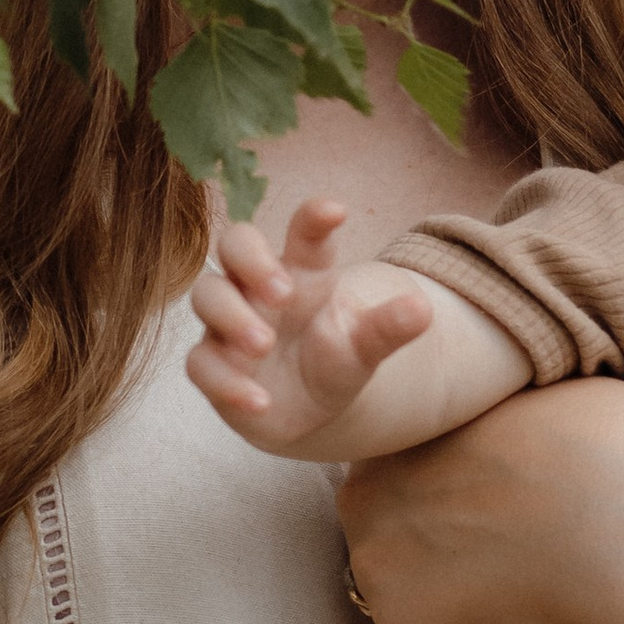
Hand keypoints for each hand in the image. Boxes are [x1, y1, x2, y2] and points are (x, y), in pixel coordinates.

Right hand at [186, 198, 434, 455]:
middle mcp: (258, 289)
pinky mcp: (214, 365)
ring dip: (233, 316)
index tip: (336, 211)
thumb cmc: (336, 360)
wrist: (310, 412)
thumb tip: (423, 308)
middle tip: (284, 292)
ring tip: (264, 345)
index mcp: (301, 271)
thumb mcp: (366, 346)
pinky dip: (226, 381)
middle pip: (234, 245)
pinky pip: (201, 364)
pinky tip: (260, 400)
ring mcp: (229, 324)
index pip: (303, 233)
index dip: (313, 218)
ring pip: (208, 296)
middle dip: (253, 260)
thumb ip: (389, 326)